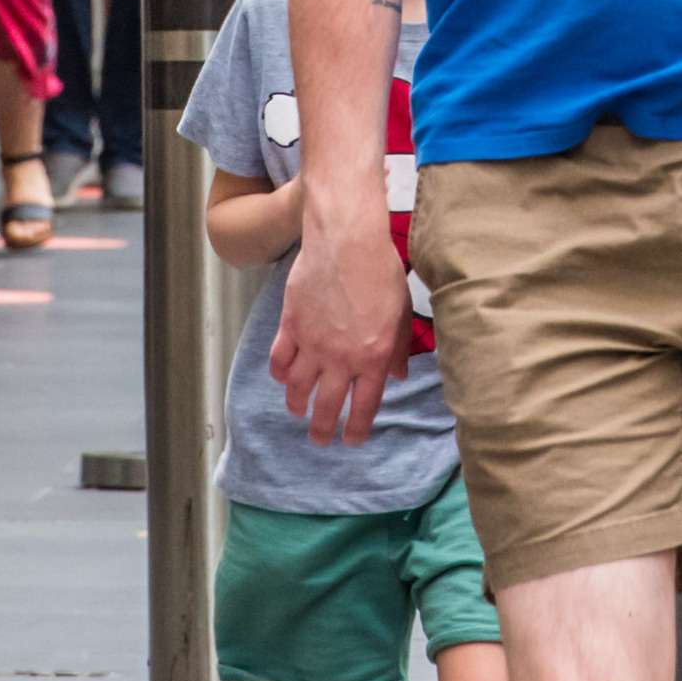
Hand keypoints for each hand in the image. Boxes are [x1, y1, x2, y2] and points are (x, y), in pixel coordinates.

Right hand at [272, 206, 412, 446]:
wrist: (347, 240)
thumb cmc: (380, 270)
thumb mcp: (402, 311)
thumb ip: (400, 348)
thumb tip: (398, 375)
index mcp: (374, 357)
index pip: (364, 407)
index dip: (356, 429)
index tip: (351, 440)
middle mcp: (342, 358)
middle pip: (327, 407)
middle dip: (322, 429)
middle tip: (319, 439)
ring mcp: (313, 344)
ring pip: (298, 389)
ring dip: (297, 405)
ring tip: (298, 410)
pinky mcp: (290, 326)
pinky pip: (279, 361)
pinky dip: (279, 374)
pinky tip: (283, 377)